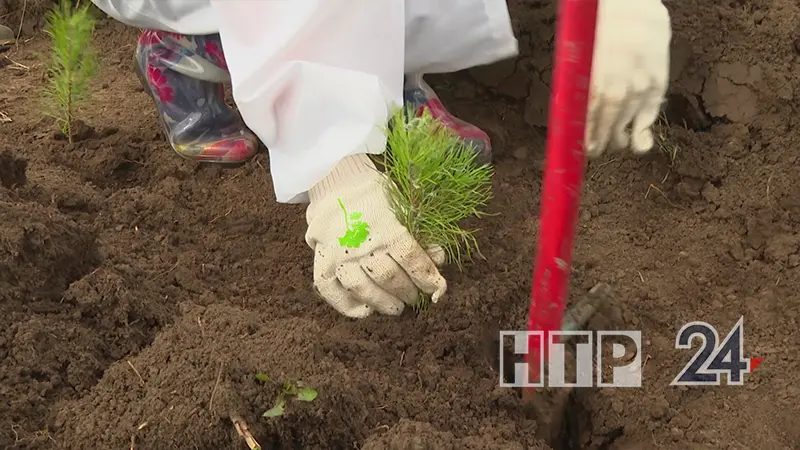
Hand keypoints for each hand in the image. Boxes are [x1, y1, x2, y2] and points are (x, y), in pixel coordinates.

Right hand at [305, 154, 446, 317]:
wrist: (336, 181)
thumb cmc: (375, 195)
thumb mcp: (402, 205)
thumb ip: (420, 232)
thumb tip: (438, 258)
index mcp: (386, 226)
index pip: (412, 259)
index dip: (427, 278)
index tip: (436, 290)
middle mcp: (361, 242)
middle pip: (389, 278)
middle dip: (407, 292)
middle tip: (415, 298)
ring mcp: (338, 254)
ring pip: (363, 289)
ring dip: (383, 302)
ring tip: (395, 308)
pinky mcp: (320, 261)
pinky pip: (331, 291)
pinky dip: (348, 306)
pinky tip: (365, 310)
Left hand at [586, 0, 670, 157]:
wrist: (635, 12)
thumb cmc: (601, 35)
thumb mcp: (580, 56)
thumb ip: (575, 84)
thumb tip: (569, 112)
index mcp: (593, 80)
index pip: (585, 118)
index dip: (582, 136)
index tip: (578, 149)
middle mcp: (618, 87)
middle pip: (605, 125)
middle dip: (598, 141)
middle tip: (593, 150)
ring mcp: (640, 87)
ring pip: (625, 123)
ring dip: (617, 139)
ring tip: (612, 144)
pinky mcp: (657, 85)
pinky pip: (649, 117)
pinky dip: (643, 135)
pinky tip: (638, 146)